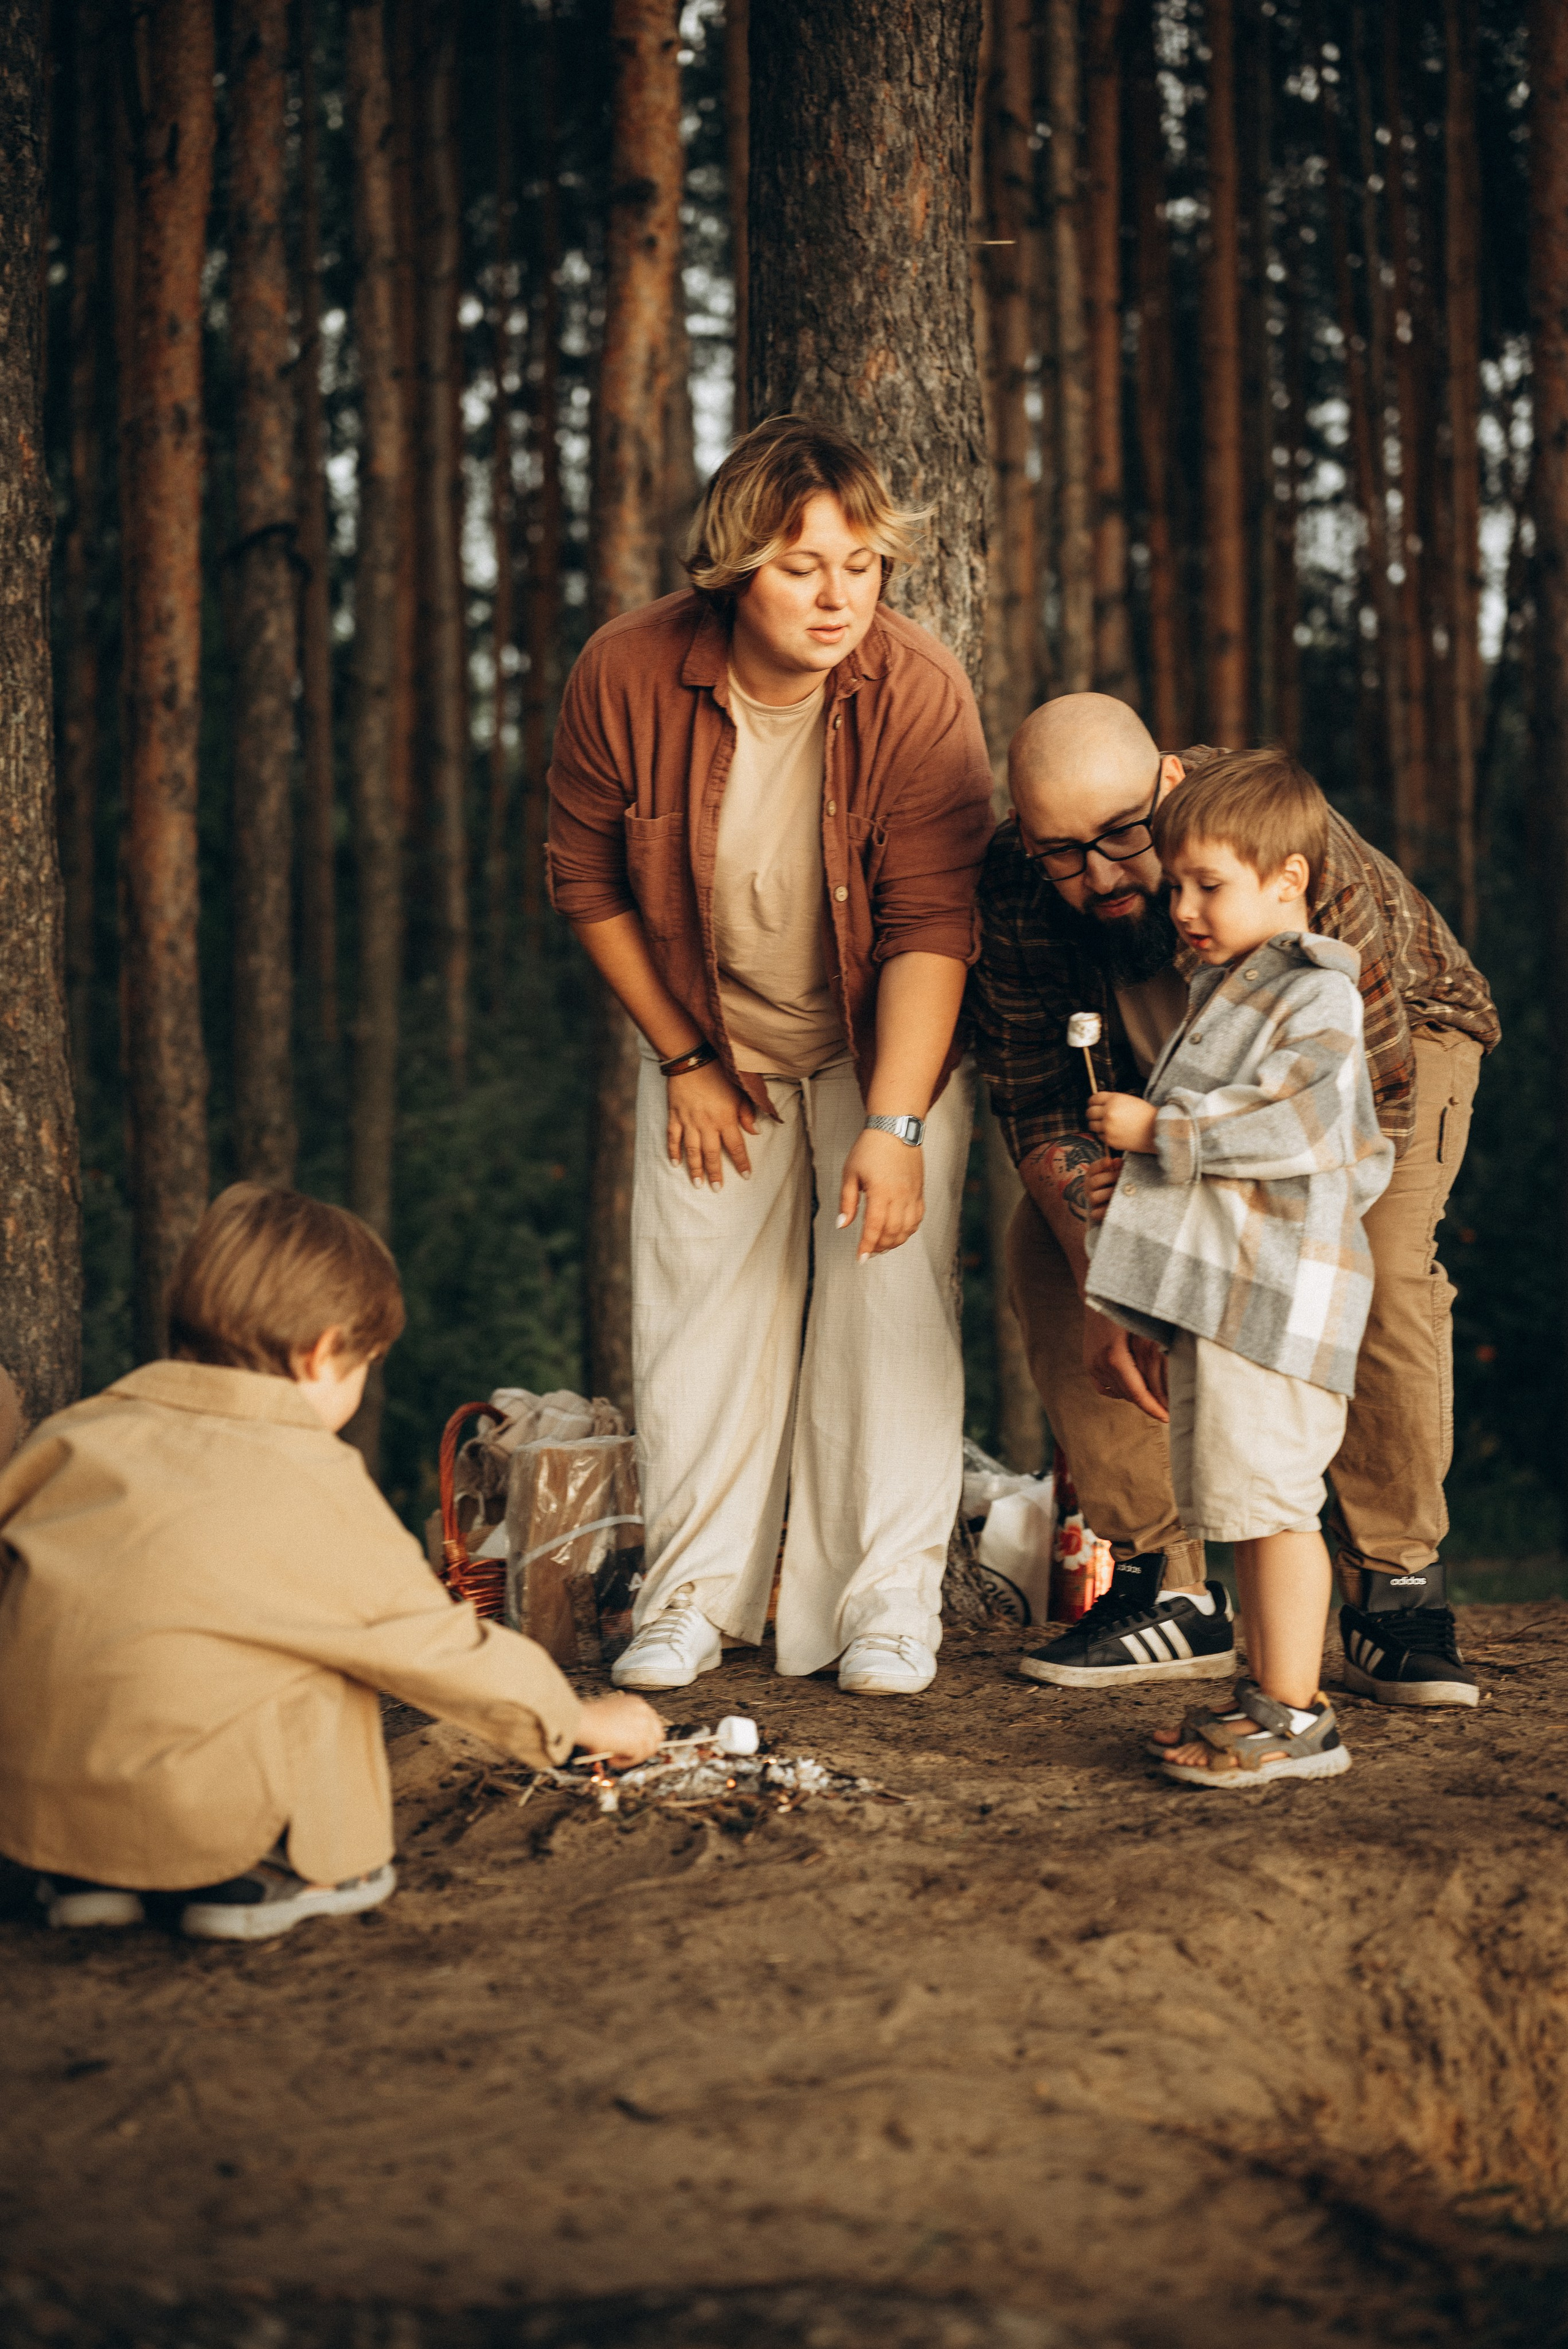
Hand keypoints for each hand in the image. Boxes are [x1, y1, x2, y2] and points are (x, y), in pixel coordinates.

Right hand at [574, 1690, 665, 1765]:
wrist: (586, 1722)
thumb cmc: (590, 1721)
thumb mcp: (610, 1717)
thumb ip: (622, 1726)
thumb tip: (626, 1743)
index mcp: (637, 1703)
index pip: (651, 1722)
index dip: (645, 1735)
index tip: (637, 1745)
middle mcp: (645, 1712)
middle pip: (658, 1735)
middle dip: (647, 1747)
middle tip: (632, 1756)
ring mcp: (646, 1726)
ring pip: (648, 1749)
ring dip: (632, 1757)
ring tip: (613, 1758)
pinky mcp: (642, 1740)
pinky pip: (638, 1758)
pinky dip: (625, 1762)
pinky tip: (611, 1759)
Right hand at [667, 1061, 758, 1188]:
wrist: (692, 1058)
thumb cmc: (720, 1073)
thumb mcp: (740, 1091)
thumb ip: (748, 1112)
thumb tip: (755, 1132)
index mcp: (725, 1119)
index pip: (736, 1147)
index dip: (741, 1162)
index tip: (746, 1176)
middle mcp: (707, 1124)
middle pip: (712, 1154)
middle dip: (715, 1173)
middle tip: (717, 1189)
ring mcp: (689, 1121)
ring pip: (692, 1151)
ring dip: (695, 1169)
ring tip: (698, 1184)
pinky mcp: (675, 1115)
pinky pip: (673, 1137)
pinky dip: (673, 1151)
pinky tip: (675, 1164)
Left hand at [837, 1126, 924, 1261]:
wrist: (895, 1128)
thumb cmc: (869, 1149)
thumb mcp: (850, 1173)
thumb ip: (847, 1202)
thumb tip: (842, 1225)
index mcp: (880, 1191)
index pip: (874, 1227)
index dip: (867, 1246)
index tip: (860, 1259)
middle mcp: (899, 1195)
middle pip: (892, 1232)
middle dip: (879, 1247)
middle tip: (868, 1252)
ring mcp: (912, 1194)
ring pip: (907, 1229)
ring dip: (894, 1242)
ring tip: (881, 1246)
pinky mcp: (919, 1192)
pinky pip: (917, 1218)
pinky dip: (908, 1231)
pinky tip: (898, 1233)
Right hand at [1083, 1306, 1169, 1422]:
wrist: (1099, 1288)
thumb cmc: (1126, 1303)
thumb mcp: (1145, 1326)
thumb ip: (1156, 1351)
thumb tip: (1175, 1370)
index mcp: (1114, 1356)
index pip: (1137, 1393)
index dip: (1153, 1408)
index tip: (1168, 1417)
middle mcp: (1100, 1362)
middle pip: (1128, 1395)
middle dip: (1149, 1404)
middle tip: (1167, 1410)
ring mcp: (1091, 1363)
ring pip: (1117, 1392)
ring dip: (1135, 1396)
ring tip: (1155, 1399)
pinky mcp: (1088, 1361)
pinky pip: (1103, 1386)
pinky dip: (1118, 1390)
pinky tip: (1132, 1389)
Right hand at [1084, 1154, 1121, 1224]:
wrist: (1110, 1203)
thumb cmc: (1114, 1184)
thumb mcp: (1114, 1173)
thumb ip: (1117, 1167)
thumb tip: (1118, 1161)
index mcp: (1092, 1175)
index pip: (1093, 1167)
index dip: (1101, 1164)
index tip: (1110, 1162)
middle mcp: (1088, 1187)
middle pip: (1095, 1181)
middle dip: (1111, 1178)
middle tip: (1124, 1176)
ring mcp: (1091, 1200)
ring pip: (1094, 1197)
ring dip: (1110, 1193)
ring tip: (1123, 1192)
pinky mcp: (1095, 1213)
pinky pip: (1096, 1213)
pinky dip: (1106, 1210)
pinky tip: (1118, 1205)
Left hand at [1087, 1091, 1157, 1154]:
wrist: (1156, 1129)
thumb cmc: (1145, 1115)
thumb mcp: (1128, 1100)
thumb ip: (1113, 1101)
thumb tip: (1100, 1104)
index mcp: (1114, 1100)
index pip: (1093, 1098)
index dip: (1092, 1102)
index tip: (1093, 1105)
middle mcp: (1108, 1112)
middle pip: (1089, 1112)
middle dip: (1092, 1114)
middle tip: (1097, 1116)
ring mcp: (1108, 1127)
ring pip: (1092, 1125)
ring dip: (1097, 1125)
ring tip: (1106, 1125)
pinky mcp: (1110, 1139)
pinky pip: (1099, 1136)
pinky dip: (1104, 1135)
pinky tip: (1113, 1132)